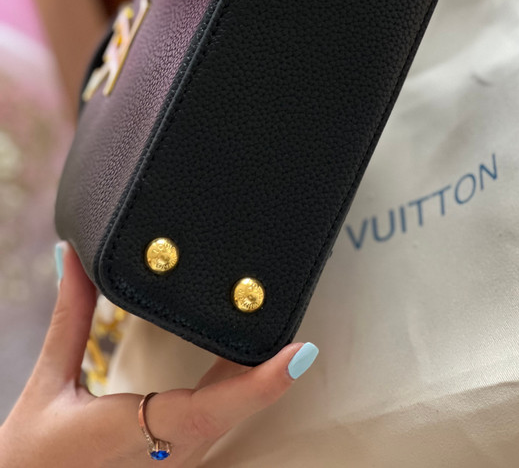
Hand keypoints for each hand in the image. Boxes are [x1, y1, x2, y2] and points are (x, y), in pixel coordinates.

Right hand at [0, 243, 318, 466]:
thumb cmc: (29, 454)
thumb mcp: (48, 384)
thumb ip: (70, 317)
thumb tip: (75, 258)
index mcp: (129, 437)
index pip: (207, 411)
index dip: (258, 385)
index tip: (302, 353)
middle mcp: (161, 459)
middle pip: (231, 410)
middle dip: (268, 369)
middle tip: (296, 318)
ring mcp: (170, 465)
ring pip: (228, 419)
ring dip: (255, 378)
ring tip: (279, 330)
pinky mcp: (171, 462)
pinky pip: (215, 424)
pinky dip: (237, 391)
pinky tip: (247, 361)